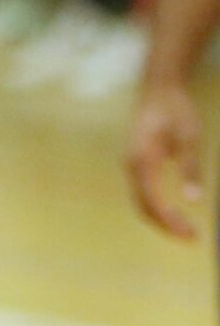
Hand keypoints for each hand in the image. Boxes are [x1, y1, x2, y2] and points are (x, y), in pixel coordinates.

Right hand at [127, 80, 202, 239]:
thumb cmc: (175, 110)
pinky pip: (142, 191)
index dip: (170, 222)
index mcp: (142, 159)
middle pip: (143, 205)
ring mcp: (131, 163)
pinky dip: (156, 206)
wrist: (159, 88)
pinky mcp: (136, 162)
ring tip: (185, 228)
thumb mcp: (189, 138)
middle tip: (192, 237)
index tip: (192, 234)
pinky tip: (173, 210)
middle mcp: (131, 164)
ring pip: (140, 200)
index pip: (152, 201)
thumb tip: (194, 200)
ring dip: (161, 218)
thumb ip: (190, 168)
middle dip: (165, 225)